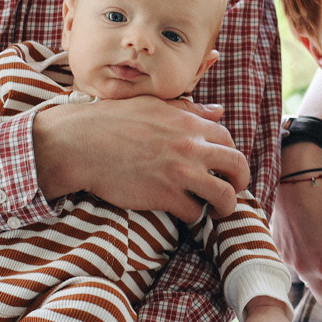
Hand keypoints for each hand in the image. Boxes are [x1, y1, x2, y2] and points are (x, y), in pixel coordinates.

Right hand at [32, 94, 247, 222]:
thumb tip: (219, 110)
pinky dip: (193, 216)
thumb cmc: (112, 120)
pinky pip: (194, 213)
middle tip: (232, 190)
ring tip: (213, 210)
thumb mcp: (155, 105)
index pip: (228, 140)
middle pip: (238, 167)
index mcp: (189, 122)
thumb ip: (190, 110)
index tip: (222, 167)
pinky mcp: (165, 195)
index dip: (229, 155)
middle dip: (240, 182)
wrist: (81, 143)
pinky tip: (183, 212)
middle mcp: (191, 146)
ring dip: (223, 206)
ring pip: (224, 196)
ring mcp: (180, 172)